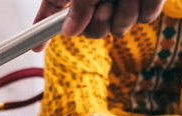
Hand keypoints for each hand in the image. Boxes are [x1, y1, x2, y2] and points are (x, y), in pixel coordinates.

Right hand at [34, 0, 164, 49]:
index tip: (35, 46)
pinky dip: (146, 4)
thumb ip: (78, 5)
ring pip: (120, 27)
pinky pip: (146, 16)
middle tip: (103, 7)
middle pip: (92, 29)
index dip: (44, 27)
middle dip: (97, 24)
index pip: (54, 8)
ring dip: (123, 14)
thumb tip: (70, 31)